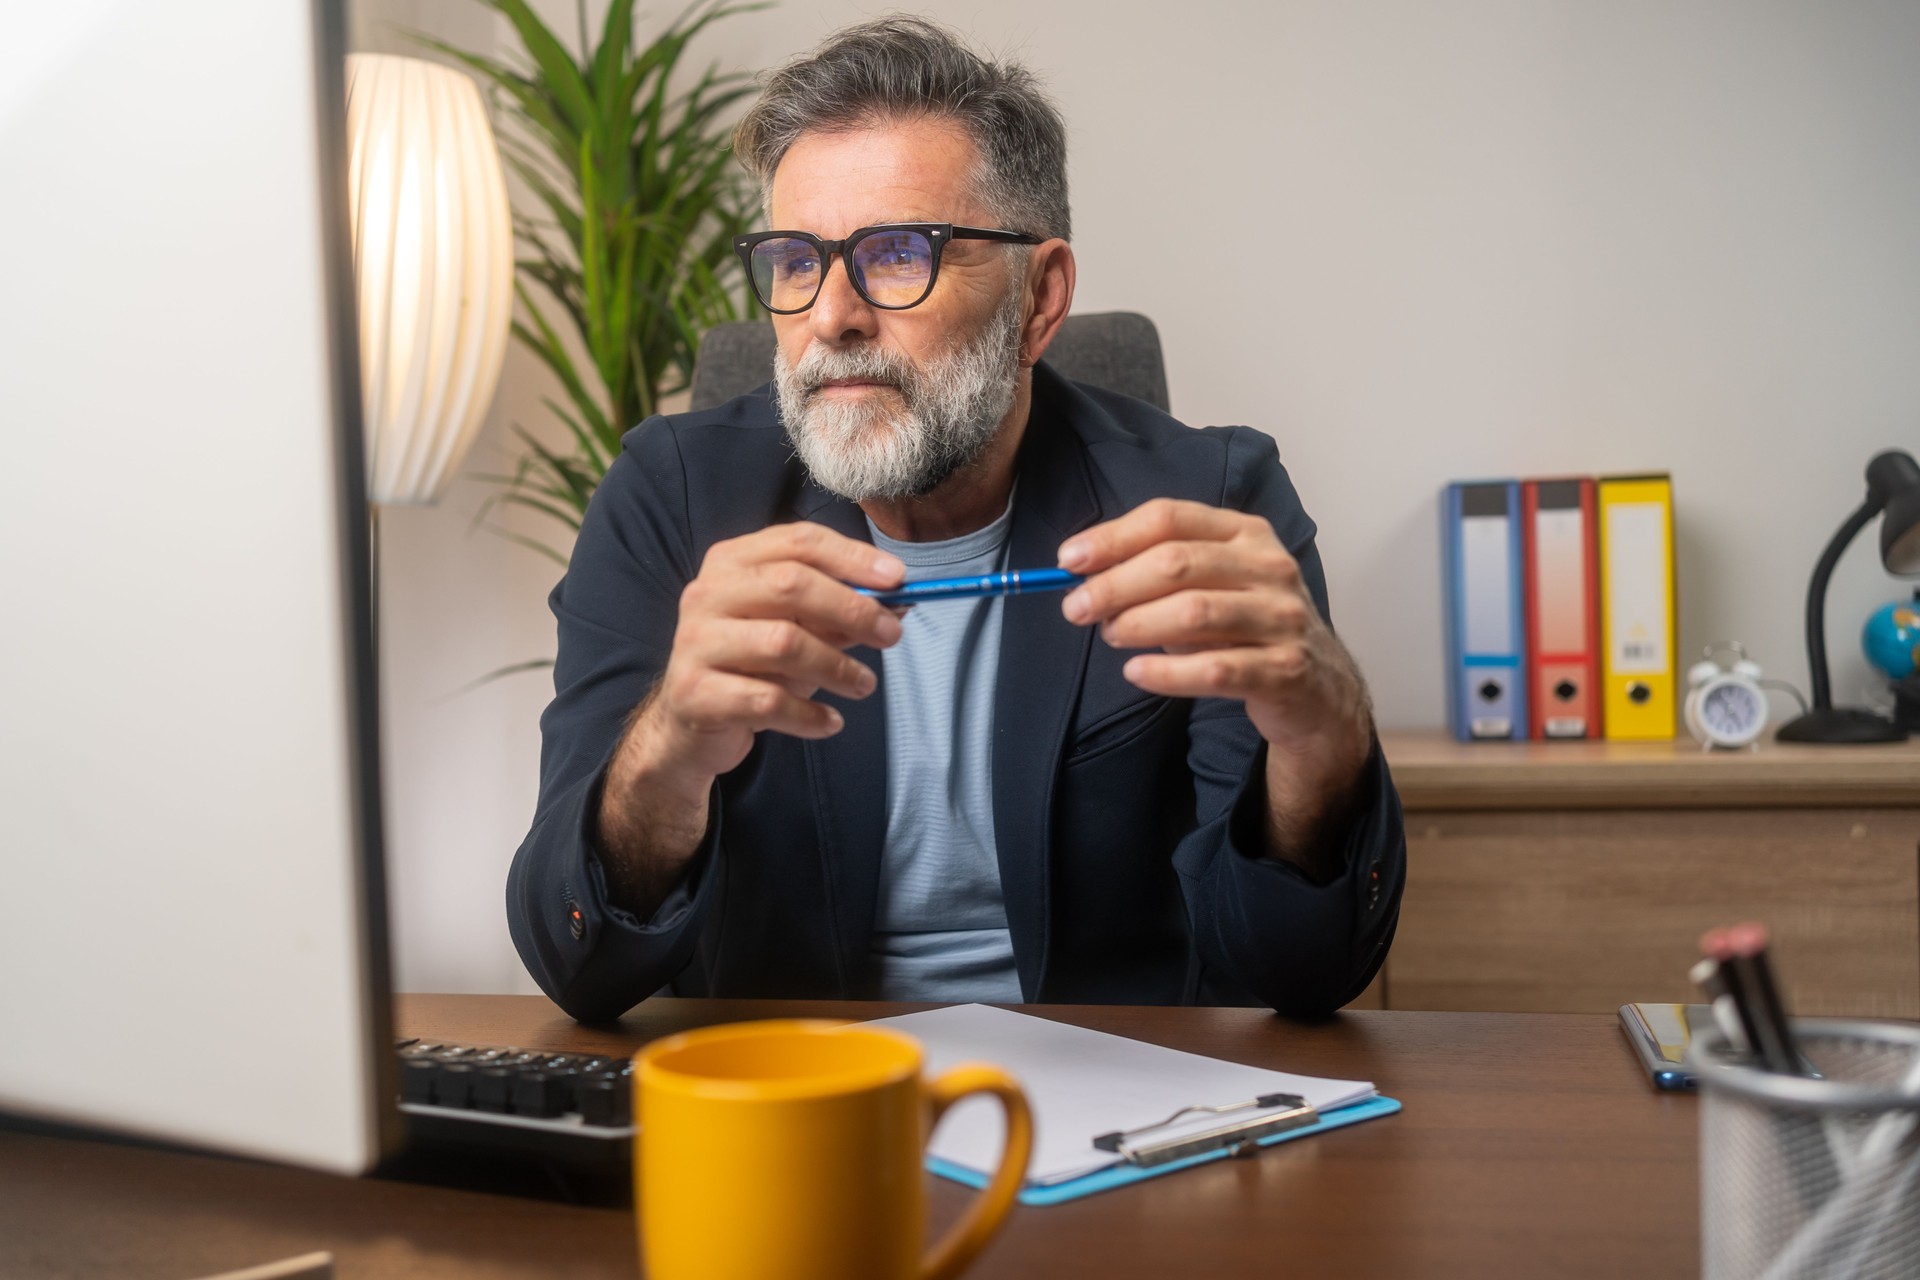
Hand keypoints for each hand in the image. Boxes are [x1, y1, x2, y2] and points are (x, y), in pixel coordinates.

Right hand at [625, 522, 905, 787]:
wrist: (690, 723)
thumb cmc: (751, 666)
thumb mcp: (796, 629)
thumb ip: (838, 612)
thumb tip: (897, 605)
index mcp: (732, 562)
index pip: (798, 542)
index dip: (852, 557)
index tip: (897, 578)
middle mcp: (708, 593)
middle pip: (791, 585)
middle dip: (852, 609)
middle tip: (891, 634)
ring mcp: (696, 642)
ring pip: (782, 643)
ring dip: (836, 666)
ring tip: (865, 684)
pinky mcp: (695, 693)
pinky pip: (767, 700)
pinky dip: (809, 714)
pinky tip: (830, 721)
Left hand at [1056, 499, 1369, 761]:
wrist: (1318, 690)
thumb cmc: (1248, 629)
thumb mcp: (1214, 585)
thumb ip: (1161, 572)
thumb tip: (1085, 573)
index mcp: (1247, 533)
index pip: (1171, 518)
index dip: (1115, 536)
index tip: (1069, 559)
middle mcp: (1270, 567)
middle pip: (1177, 562)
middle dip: (1115, 584)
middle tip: (1076, 608)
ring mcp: (1283, 618)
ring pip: (1194, 613)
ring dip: (1137, 624)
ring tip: (1110, 636)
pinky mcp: (1286, 669)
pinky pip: (1215, 669)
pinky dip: (1166, 672)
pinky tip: (1137, 672)